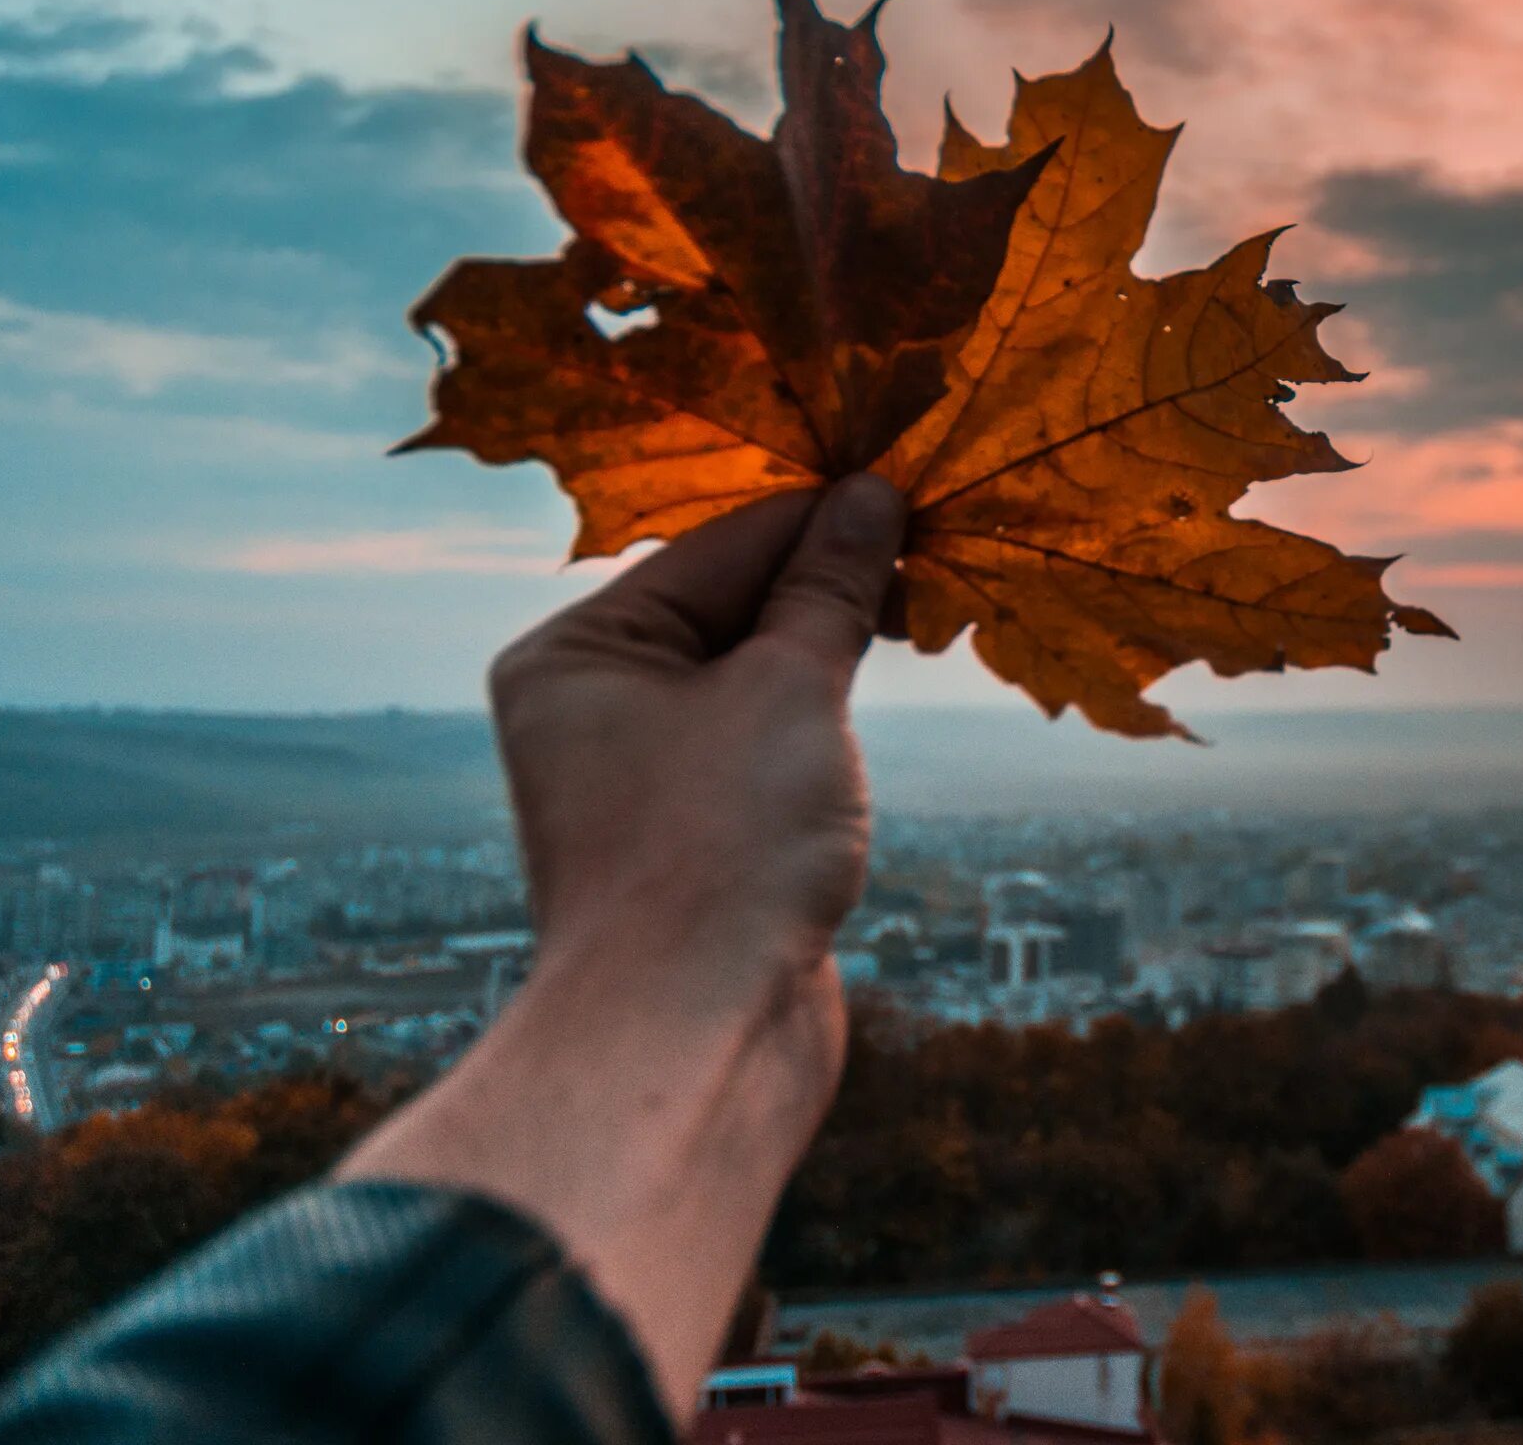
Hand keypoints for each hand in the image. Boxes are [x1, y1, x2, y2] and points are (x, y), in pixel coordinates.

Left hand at [341, 474, 906, 1416]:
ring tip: (931, 610)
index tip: (915, 484)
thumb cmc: (719, 850)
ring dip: (837, 645)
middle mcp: (595, 704)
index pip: (720, 545)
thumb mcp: (790, 688)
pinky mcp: (699, 833)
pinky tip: (883, 696)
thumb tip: (871, 494)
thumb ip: (832, 587)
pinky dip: (827, 714)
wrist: (692, 1038)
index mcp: (580, 651)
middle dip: (832, 580)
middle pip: (733, 604)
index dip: (823, 515)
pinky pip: (767, 741)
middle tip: (942, 542)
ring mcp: (646, 773)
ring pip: (757, 674)